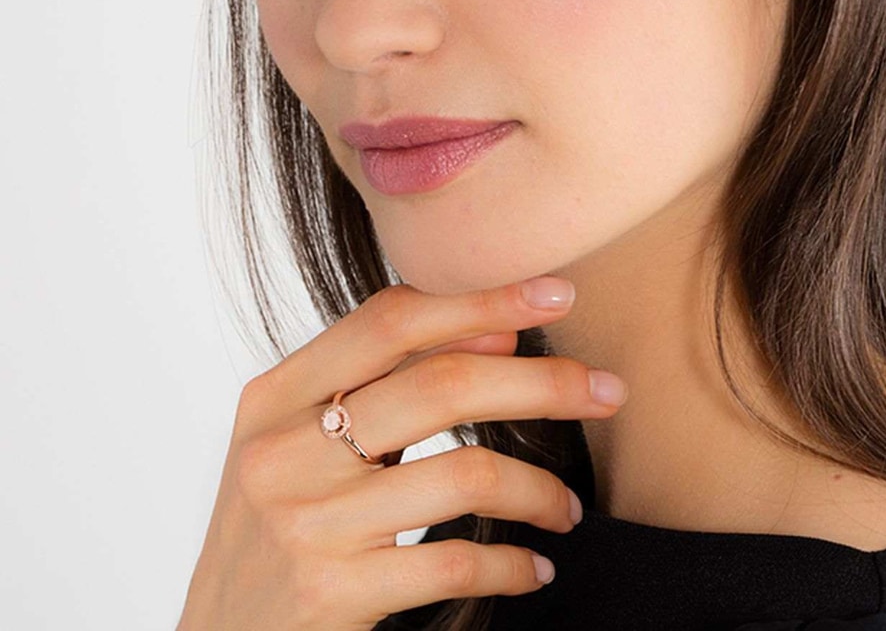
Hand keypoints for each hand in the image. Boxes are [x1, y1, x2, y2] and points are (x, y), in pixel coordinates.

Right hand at [176, 275, 627, 629]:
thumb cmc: (275, 526)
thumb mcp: (300, 441)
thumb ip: (382, 381)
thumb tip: (499, 332)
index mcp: (274, 397)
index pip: (392, 319)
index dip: (482, 299)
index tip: (556, 295)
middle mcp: (283, 452)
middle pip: (441, 384)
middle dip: (543, 382)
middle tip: (606, 390)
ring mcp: (307, 525)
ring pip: (463, 473)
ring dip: (539, 487)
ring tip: (566, 508)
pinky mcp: (333, 595)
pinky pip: (455, 563)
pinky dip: (511, 561)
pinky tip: (534, 567)